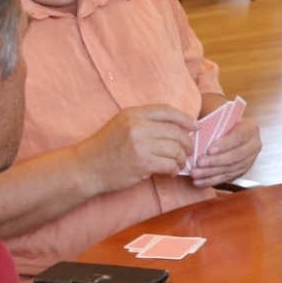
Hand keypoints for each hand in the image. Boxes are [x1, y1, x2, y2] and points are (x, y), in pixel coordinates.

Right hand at [75, 104, 196, 193]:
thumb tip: (177, 127)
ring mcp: (140, 145)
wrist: (86, 167)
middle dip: (187, 143)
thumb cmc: (105, 148)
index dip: (185, 119)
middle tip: (189, 151)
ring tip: (178, 163)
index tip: (195, 127)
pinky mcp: (142, 163)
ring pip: (176, 150)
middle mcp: (138, 126)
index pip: (167, 111)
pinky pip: (169, 165)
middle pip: (176, 131)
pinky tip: (171, 172)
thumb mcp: (122, 124)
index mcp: (133, 113)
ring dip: (181, 159)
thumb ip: (145, 122)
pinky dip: (174, 169)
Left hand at [189, 116, 261, 188]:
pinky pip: (227, 177)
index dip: (224, 144)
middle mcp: (253, 145)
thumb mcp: (223, 119)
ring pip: (231, 169)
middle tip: (199, 163)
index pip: (239, 137)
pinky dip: (212, 180)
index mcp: (250, 129)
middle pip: (236, 156)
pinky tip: (200, 182)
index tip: (209, 149)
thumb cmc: (225, 124)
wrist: (234, 133)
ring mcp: (250, 160)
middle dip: (216, 161)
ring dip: (211, 173)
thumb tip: (197, 131)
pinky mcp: (242, 171)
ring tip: (196, 174)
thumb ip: (214, 124)